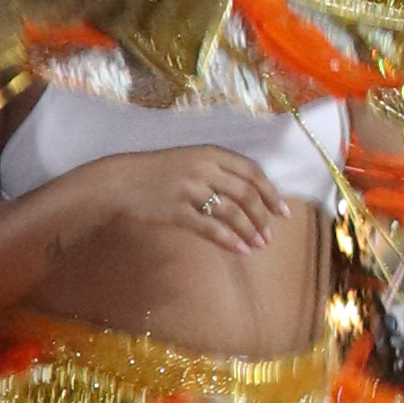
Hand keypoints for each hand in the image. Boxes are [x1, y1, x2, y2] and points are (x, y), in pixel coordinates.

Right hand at [127, 149, 293, 267]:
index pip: (252, 172)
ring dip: (249, 231)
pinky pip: (210, 227)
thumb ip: (218, 172)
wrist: (121, 181)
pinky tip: (239, 249)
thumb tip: (249, 196)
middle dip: (262, 216)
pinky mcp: (177, 210)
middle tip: (270, 234)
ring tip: (258, 245)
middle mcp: (204, 168)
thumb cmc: (158, 172)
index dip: (271, 193)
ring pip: (231, 212)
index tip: (283, 212)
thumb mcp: (190, 161)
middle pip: (246, 194)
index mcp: (211, 153)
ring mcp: (190, 189)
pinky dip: (229, 240)